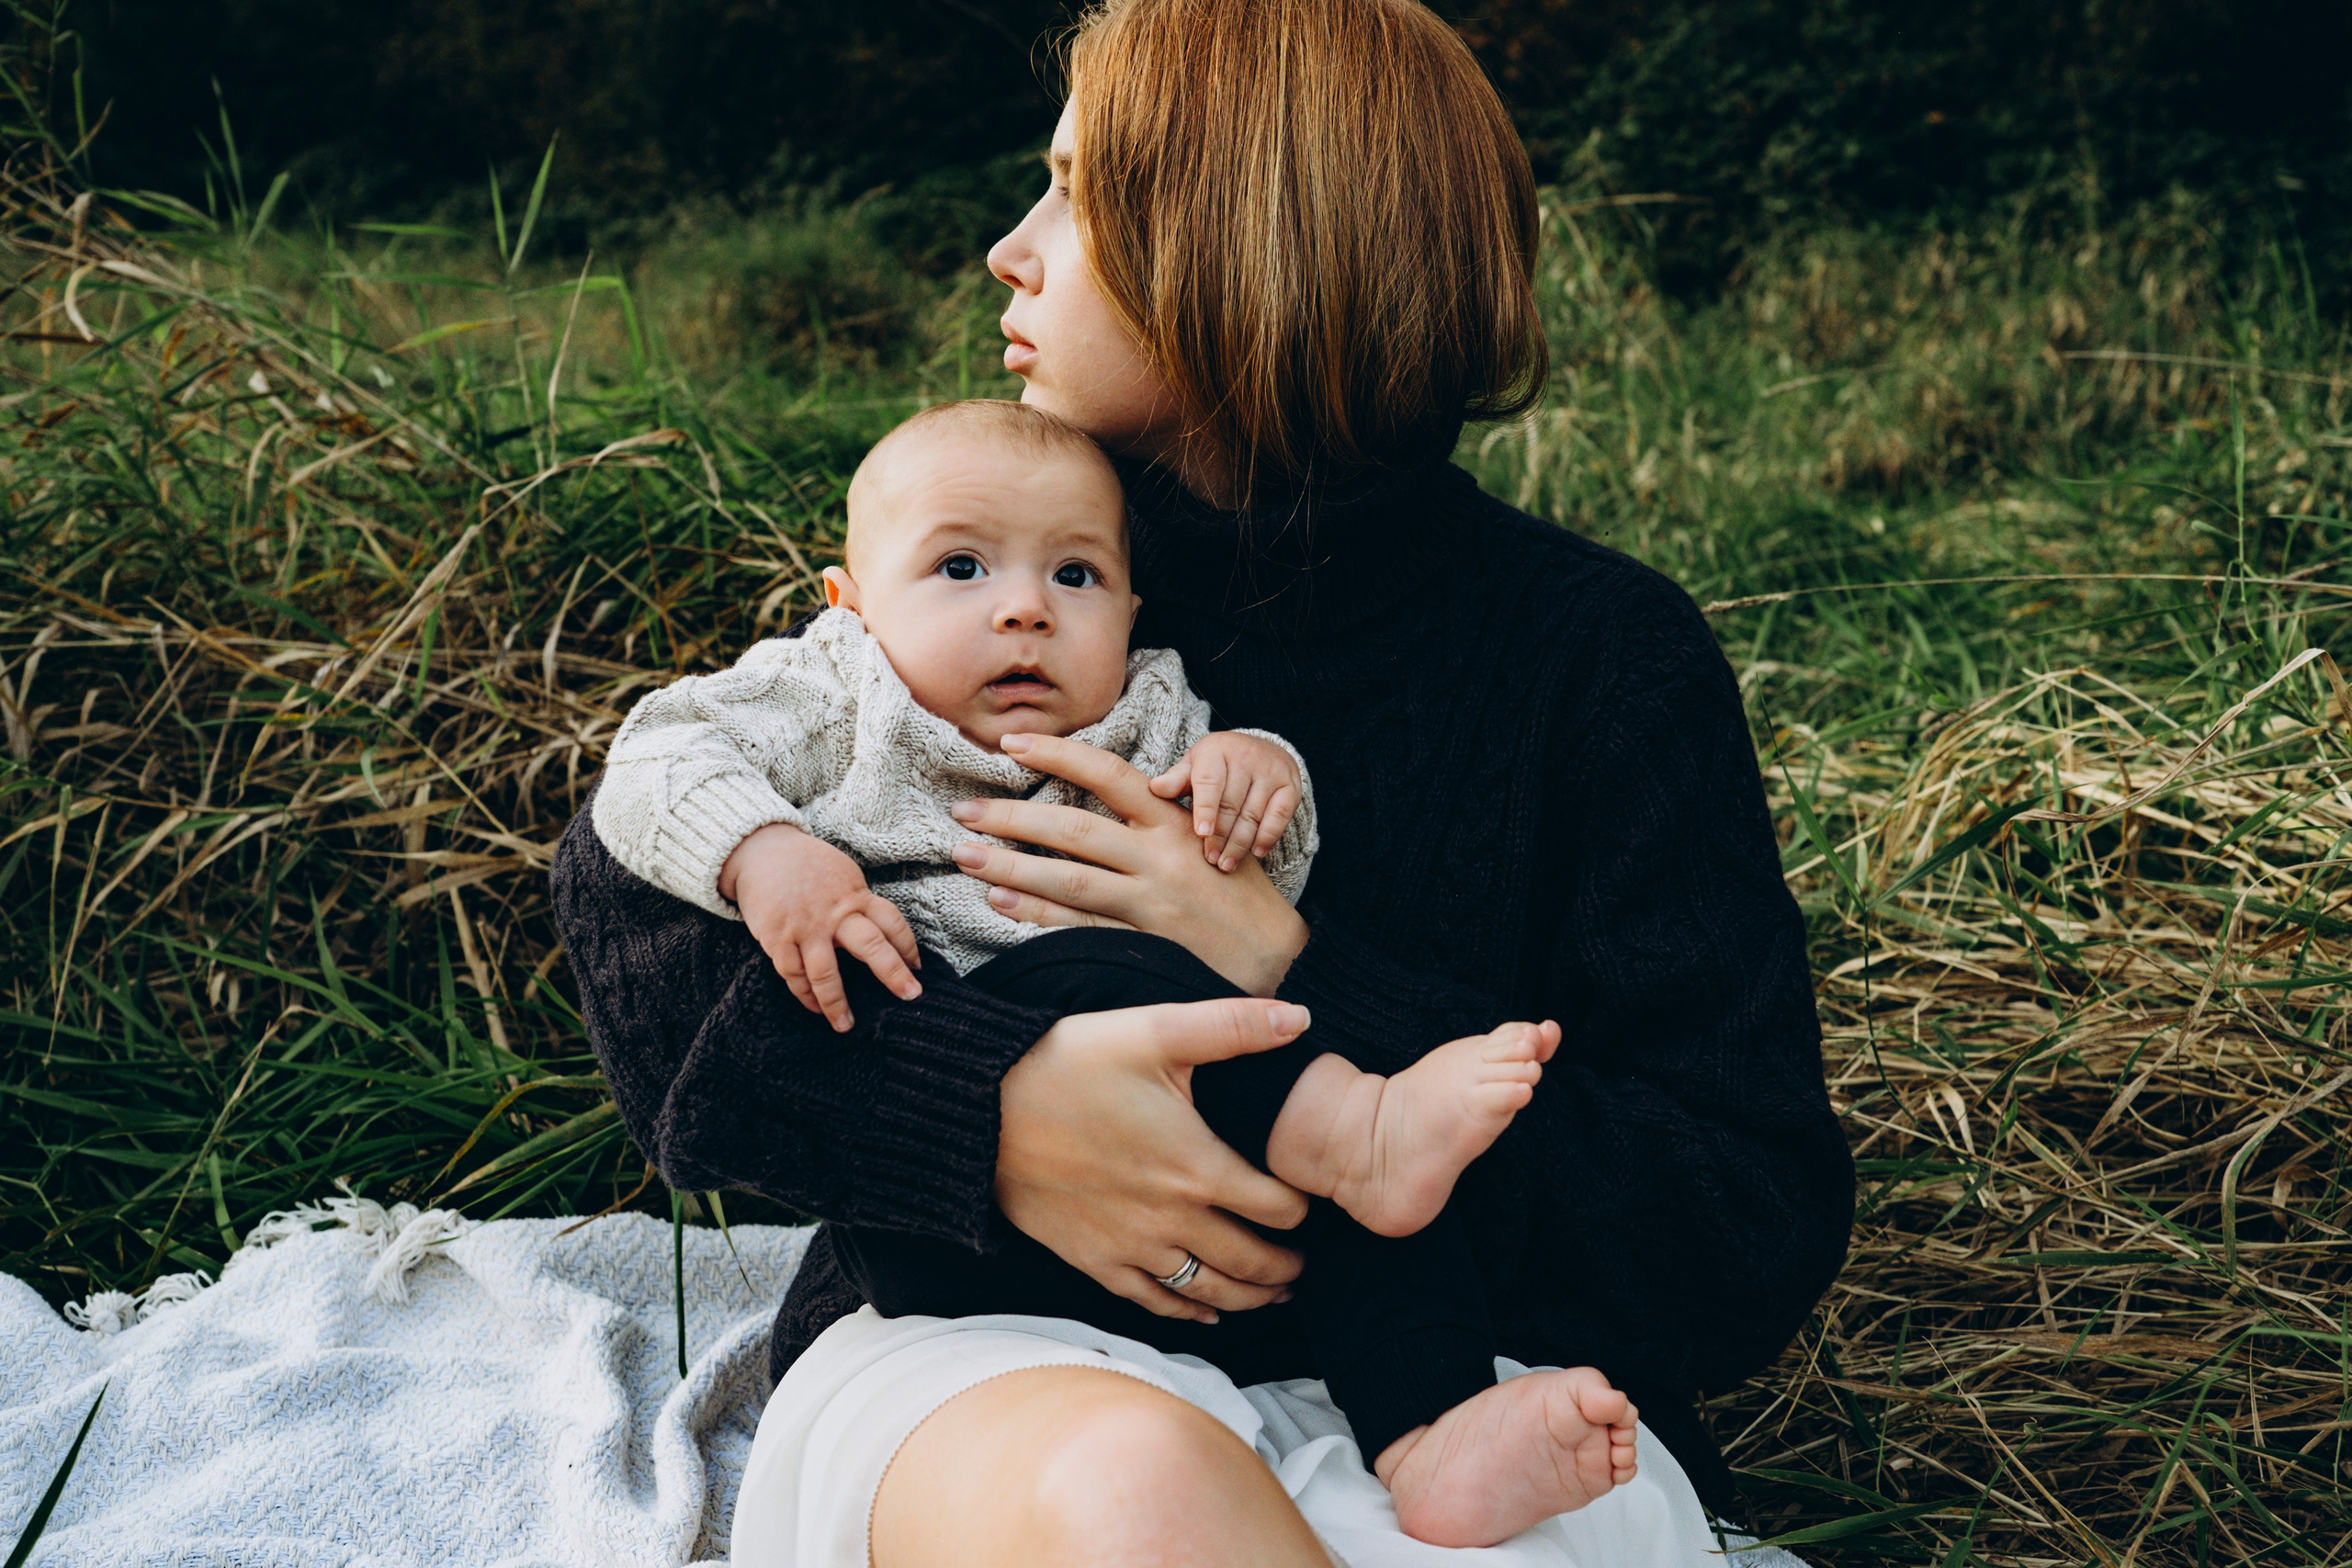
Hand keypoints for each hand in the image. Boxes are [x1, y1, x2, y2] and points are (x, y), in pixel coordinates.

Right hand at [719, 823, 921, 1031]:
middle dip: (894, 974)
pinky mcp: (777, 938)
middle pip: (872, 946)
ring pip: (826, 973)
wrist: (760, 850)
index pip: (892, 922)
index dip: (908, 946)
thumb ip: (858, 902)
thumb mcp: (843, 874)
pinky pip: (794, 975)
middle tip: (911, 996)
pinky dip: (804, 995)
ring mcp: (805, 927)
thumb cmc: (808, 865)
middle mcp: (835, 912)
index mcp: (856, 895)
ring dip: (837, 1003)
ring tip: (846, 1026)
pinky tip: (815, 1008)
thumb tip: (880, 932)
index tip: (918, 967)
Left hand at [951, 733, 1309, 994]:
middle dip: (1011, 817)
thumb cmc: (1237, 890)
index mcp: (1174, 819)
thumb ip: (1158, 813)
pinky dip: (1037, 913)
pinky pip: (1081, 926)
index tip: (1009, 743)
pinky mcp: (1146, 944)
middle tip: (963, 811)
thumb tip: (1101, 788)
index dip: (1054, 753)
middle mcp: (1161, 856)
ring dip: (1011, 865)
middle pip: (1073, 829)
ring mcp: (1152, 902)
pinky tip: (1001, 902)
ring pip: (1069, 879)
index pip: (1106, 773)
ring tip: (965, 855)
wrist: (1279, 955)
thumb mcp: (1208, 835)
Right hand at [997, 996, 1314, 1322]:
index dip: (1303, 1210)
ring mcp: (1131, 1246)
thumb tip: (1302, 1018)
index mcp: (1197, 1167)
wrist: (983, 1107)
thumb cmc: (1070, 1063)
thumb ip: (1235, 1026)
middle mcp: (1172, 1218)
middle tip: (1305, 1267)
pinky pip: (1153, 1301)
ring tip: (1274, 1296)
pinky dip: (1188, 1312)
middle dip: (1287, 1269)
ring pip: (1209, 1291)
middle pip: (1252, 1262)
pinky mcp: (1093, 1260)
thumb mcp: (1155, 1030)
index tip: (1311, 1207)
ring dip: (1250, 1298)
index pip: (1277, 1208)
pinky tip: (1207, 1314)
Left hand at [1149, 732, 1302, 871]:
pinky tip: (1255, 854)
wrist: (1260, 749)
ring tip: (1227, 865)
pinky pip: (1279, 816)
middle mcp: (1246, 757)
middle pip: (1231, 803)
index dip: (1206, 809)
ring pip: (1254, 814)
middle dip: (1220, 836)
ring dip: (1240, 844)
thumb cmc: (1217, 765)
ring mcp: (1271, 771)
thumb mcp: (1194, 766)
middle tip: (1210, 860)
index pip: (1210, 782)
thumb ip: (1176, 780)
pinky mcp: (1291, 786)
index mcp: (1216, 750)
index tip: (1201, 834)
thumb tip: (1154, 789)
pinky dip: (1267, 837)